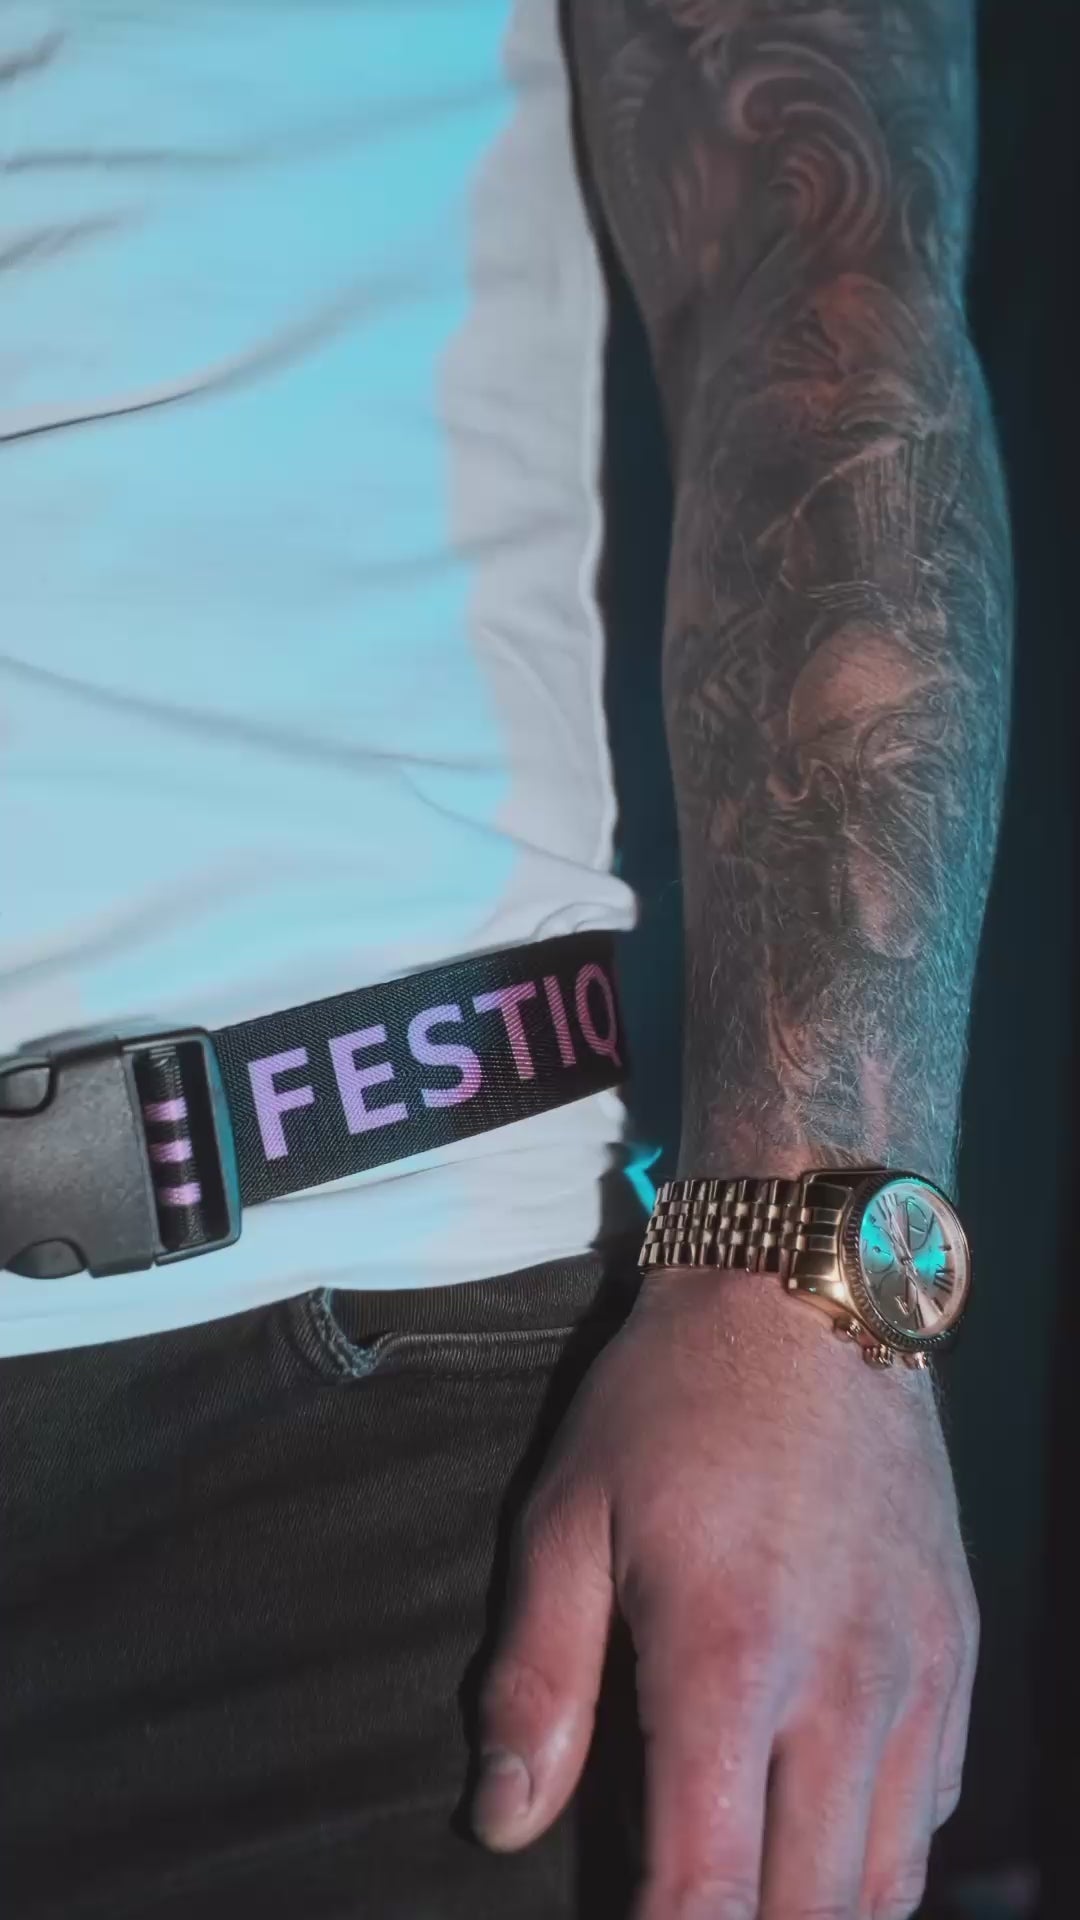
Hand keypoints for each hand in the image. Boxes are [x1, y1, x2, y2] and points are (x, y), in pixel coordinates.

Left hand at [471, 1266, 977, 1918]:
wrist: (805, 1289)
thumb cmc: (671, 1400)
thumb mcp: (568, 1516)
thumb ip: (535, 1681)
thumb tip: (503, 1821)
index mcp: (730, 1658)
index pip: (706, 1892)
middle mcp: (846, 1683)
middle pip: (811, 1909)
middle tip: (684, 1914)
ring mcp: (919, 1668)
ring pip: (891, 1879)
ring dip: (820, 1911)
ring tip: (753, 1896)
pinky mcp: (958, 1642)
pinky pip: (934, 1802)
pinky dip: (880, 1850)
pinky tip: (823, 1830)